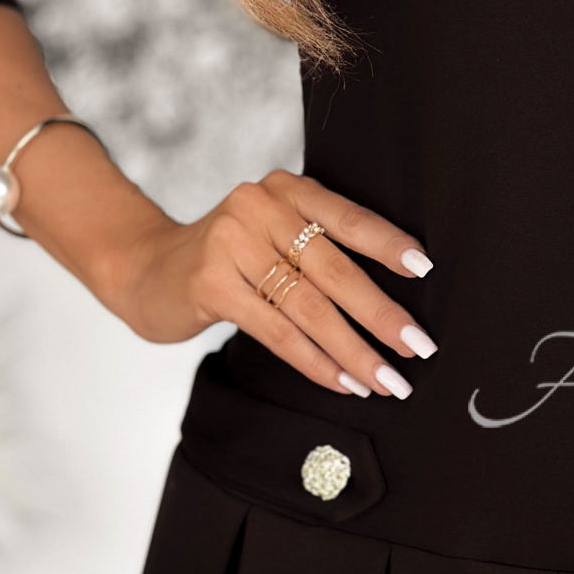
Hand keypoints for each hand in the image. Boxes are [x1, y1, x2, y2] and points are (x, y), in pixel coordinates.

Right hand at [102, 169, 436, 399]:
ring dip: (354, 350)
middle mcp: (260, 207)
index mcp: (287, 191)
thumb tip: (396, 299)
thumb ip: (320, 248)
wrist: (147, 268)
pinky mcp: (211, 283)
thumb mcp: (273, 235)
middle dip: (381, 314)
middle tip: (420, 346)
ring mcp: (231, 244)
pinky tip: (343, 382)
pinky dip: (315, 362)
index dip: (387, 244)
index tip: (426, 271)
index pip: (348, 217)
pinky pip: (276, 330)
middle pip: (334, 268)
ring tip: (388, 380)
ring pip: (309, 307)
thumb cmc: (230, 258)